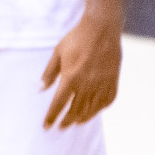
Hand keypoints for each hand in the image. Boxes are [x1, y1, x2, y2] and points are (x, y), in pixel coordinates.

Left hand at [43, 12, 121, 127]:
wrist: (102, 27)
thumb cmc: (77, 38)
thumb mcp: (57, 53)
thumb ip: (49, 73)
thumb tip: (40, 90)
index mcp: (71, 78)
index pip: (59, 104)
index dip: (52, 117)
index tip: (47, 126)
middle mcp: (87, 83)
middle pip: (76, 110)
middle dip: (67, 120)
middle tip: (61, 127)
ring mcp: (102, 82)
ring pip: (92, 108)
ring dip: (83, 118)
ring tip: (76, 123)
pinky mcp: (114, 79)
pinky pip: (108, 99)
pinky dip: (101, 108)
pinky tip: (95, 111)